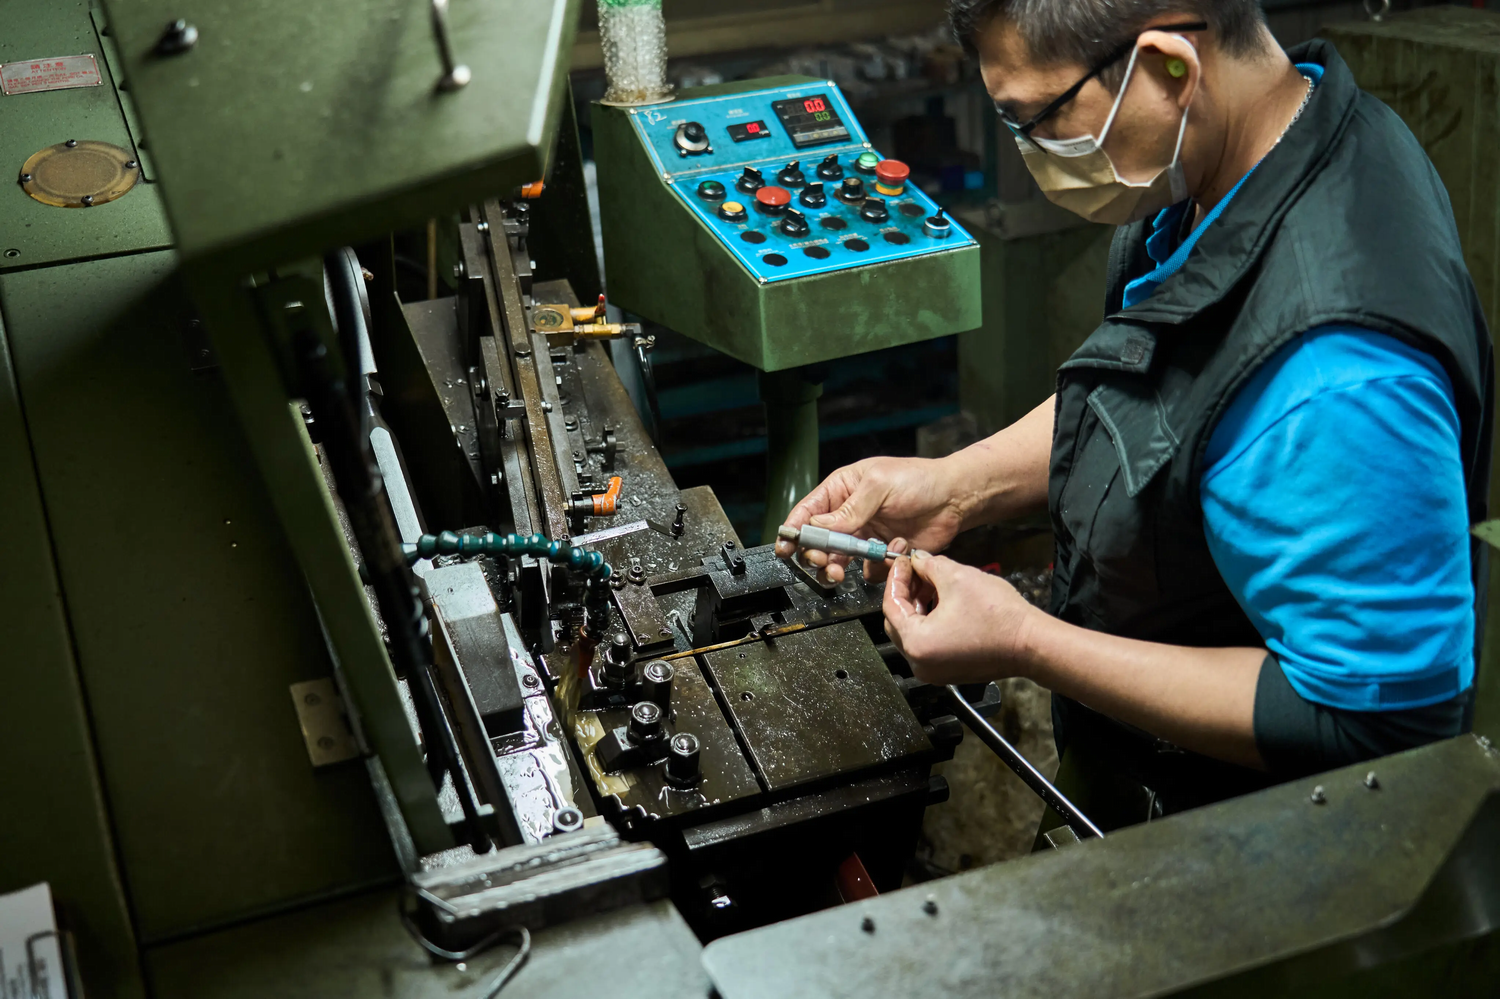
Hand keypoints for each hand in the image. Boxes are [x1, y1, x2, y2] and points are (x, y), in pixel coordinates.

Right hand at [774, 456, 968, 582]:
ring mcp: (865, 536)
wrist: (955, 498)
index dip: (794, 530)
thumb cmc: (918, 480)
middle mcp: (849, 515)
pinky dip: (875, 568)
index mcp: (841, 490)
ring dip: (836, 568)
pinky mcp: (882, 553)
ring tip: (840, 573)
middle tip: (821, 561)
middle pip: (819, 541)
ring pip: (839, 560)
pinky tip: (891, 552)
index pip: (808, 512)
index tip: (785, 548)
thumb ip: (849, 509)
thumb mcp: (879, 486)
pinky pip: (868, 570)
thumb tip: (818, 526)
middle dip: (815, 554)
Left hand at [882, 552, 1040, 684]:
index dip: (897, 579)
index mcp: (916, 643)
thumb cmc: (998, 616)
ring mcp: (935, 671)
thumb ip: (929, 566)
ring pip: (914, 632)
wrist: (1031, 643)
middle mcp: (920, 663)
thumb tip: (918, 560)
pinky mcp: (949, 670)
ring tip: (932, 582)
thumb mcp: (957, 578)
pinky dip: (931, 621)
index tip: (903, 561)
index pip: (891, 606)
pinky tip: (944, 601)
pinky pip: (929, 642)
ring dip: (919, 605)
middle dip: (906, 593)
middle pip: (898, 621)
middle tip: (916, 570)